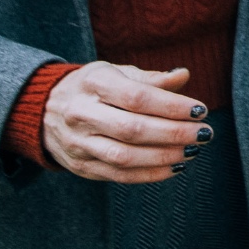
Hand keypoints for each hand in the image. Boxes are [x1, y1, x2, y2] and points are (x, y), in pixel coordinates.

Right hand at [41, 62, 211, 183]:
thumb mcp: (116, 72)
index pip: (137, 97)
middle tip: (204, 133)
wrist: (43, 110)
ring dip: (165, 157)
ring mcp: (79, 143)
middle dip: (174, 133)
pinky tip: (175, 167)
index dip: (172, 105)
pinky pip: (119, 175)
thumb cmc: (93, 88)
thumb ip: (150, 78)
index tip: (200, 110)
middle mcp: (81, 114)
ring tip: (193, 150)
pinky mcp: (81, 166)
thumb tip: (184, 76)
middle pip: (132, 129)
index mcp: (93, 84)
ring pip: (125, 157)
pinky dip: (150, 174)